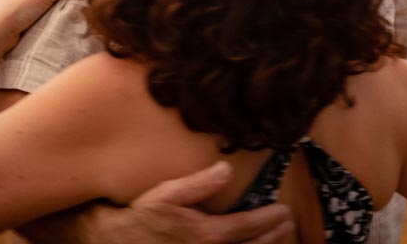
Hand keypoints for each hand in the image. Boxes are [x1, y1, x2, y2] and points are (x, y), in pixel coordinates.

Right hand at [116, 161, 293, 243]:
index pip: (247, 227)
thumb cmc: (143, 216)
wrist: (118, 241)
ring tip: (280, 239)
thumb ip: (199, 183)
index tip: (284, 211)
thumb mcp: (168, 194)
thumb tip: (226, 170)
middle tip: (288, 224)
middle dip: (273, 236)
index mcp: (206, 234)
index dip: (269, 220)